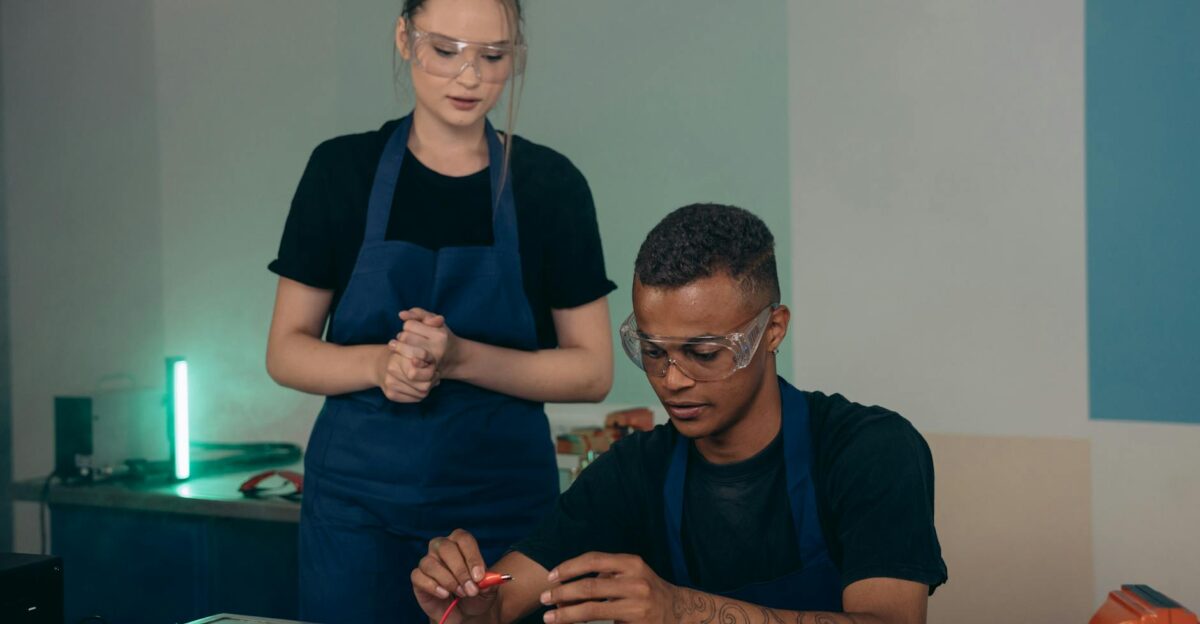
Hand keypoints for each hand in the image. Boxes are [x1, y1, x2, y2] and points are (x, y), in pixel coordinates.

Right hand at [375, 342, 436, 402]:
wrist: (380, 365)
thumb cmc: (401, 356)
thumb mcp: (413, 349)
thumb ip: (424, 355)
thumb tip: (435, 368)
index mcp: (398, 359)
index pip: (421, 372)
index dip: (430, 371)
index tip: (433, 366)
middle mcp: (392, 372)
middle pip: (424, 385)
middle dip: (432, 380)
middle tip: (435, 374)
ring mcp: (390, 385)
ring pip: (421, 394)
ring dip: (428, 388)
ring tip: (427, 380)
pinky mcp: (391, 395)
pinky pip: (415, 399)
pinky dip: (420, 394)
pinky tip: (419, 386)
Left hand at [398, 307, 460, 375]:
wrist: (455, 359)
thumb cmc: (441, 336)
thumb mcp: (434, 320)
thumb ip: (418, 313)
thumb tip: (401, 314)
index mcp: (439, 334)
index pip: (409, 325)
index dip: (408, 326)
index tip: (412, 330)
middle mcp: (438, 348)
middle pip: (405, 337)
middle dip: (402, 337)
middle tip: (406, 340)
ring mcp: (432, 362)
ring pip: (404, 351)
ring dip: (400, 349)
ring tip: (403, 348)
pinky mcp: (427, 373)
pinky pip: (408, 366)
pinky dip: (404, 361)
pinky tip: (406, 359)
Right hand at [411, 529, 498, 623]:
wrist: (462, 613)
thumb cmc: (474, 594)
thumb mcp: (488, 589)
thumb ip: (489, 581)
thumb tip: (485, 578)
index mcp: (460, 543)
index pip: (463, 539)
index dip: (472, 557)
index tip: (479, 577)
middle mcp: (441, 547)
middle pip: (446, 548)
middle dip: (460, 570)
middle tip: (471, 589)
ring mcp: (428, 561)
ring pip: (430, 563)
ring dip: (448, 580)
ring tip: (461, 593)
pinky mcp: (418, 578)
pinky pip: (418, 576)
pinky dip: (432, 586)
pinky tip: (444, 595)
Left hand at [541, 553, 678, 623]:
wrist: (679, 612)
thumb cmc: (646, 591)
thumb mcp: (630, 574)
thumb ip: (604, 576)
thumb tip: (564, 586)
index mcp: (632, 564)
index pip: (594, 559)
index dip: (569, 567)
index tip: (551, 577)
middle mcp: (636, 583)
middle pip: (590, 586)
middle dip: (562, 593)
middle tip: (544, 599)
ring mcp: (638, 608)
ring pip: (593, 610)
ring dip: (567, 614)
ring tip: (550, 618)